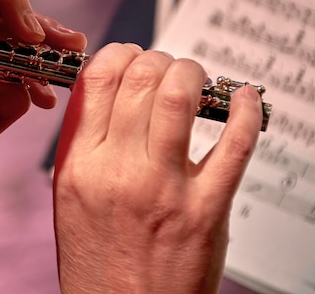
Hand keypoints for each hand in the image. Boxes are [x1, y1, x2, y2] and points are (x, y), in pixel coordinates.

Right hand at [53, 43, 262, 293]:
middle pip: (141, 79)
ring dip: (194, 73)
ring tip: (196, 79)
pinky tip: (245, 99)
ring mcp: (164, 189)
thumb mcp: (68, 198)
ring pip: (181, 98)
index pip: (98, 80)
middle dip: (160, 59)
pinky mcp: (205, 210)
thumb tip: (104, 94)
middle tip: (167, 67)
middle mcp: (119, 170)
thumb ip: (81, 145)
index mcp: (80, 165)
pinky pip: (234, 144)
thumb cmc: (96, 260)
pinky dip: (246, 111)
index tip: (130, 56)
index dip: (119, 53)